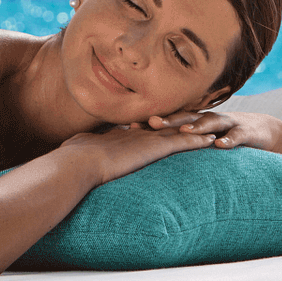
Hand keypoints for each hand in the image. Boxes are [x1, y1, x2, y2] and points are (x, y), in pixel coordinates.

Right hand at [59, 123, 218, 185]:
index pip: (143, 127)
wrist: (77, 163)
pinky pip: (182, 143)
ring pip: (177, 131)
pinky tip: (210, 141)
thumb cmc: (72, 160)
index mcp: (119, 134)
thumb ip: (80, 149)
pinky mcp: (153, 149)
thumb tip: (70, 151)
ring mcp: (145, 139)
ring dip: (195, 129)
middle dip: (181, 121)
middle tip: (197, 117)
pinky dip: (197, 142)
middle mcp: (136, 132)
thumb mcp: (76, 150)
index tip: (166, 122)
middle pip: (164, 124)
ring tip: (211, 126)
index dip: (157, 124)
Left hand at [156, 109, 281, 151]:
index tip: (130, 126)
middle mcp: (209, 119)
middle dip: (169, 120)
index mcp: (195, 121)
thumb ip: (182, 143)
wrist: (262, 131)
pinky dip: (228, 140)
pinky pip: (236, 137)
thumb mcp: (202, 140)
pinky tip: (220, 146)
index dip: (153, 123)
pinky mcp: (245, 133)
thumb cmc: (225, 136)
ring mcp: (227, 124)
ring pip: (210, 123)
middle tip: (151, 123)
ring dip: (197, 127)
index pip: (171, 121)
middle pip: (186, 117)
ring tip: (184, 131)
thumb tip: (151, 153)